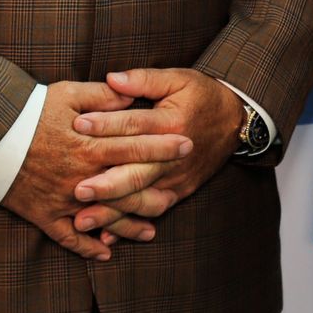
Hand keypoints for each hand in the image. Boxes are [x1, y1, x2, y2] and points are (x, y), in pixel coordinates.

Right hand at [0, 80, 191, 260]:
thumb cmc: (28, 110)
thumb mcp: (67, 93)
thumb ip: (103, 96)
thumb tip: (131, 94)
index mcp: (89, 145)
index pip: (136, 145)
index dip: (164, 145)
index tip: (187, 143)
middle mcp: (81, 177)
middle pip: (127, 187)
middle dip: (156, 188)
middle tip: (180, 191)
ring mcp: (64, 200)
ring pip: (105, 218)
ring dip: (129, 226)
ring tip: (152, 231)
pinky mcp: (44, 215)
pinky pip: (69, 238)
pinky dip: (87, 248)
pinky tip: (105, 254)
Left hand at [68, 68, 242, 234]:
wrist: (236, 121)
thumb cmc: (202, 95)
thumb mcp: (178, 79)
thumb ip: (143, 80)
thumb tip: (111, 79)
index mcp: (173, 123)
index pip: (135, 125)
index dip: (105, 124)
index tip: (77, 125)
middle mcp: (175, 156)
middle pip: (137, 172)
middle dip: (106, 185)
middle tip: (77, 190)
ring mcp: (177, 178)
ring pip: (142, 200)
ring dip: (112, 212)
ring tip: (82, 219)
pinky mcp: (178, 192)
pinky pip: (152, 212)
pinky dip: (130, 225)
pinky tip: (107, 234)